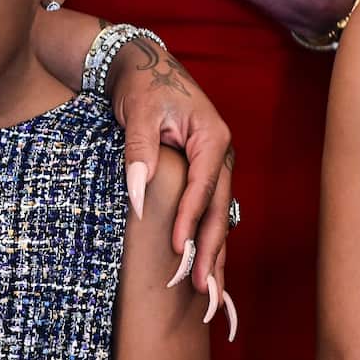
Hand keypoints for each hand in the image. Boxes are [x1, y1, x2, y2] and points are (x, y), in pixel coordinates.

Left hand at [108, 40, 232, 298]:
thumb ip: (139, 155)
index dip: (189, 220)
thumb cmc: (141, 86)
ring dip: (213, 253)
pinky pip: (208, 211)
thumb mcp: (139, 115)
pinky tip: (206, 268)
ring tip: (209, 294)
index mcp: (212, 138)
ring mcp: (216, 166)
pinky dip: (207, 240)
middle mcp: (222, 155)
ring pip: (218, 216)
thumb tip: (138, 197)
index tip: (177, 249)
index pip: (203, 187)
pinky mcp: (204, 174)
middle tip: (201, 289)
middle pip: (219, 209)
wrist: (143, 65)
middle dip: (211, 250)